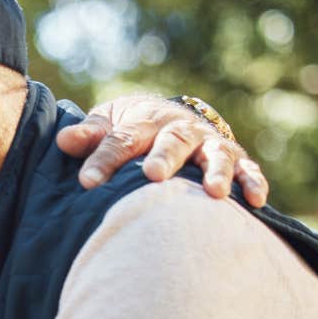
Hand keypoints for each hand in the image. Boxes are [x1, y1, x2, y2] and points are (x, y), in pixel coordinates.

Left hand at [55, 94, 268, 206]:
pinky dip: (253, 182)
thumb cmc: (130, 130)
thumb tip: (63, 141)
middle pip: (172, 142)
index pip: (121, 140)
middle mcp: (179, 130)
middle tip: (154, 176)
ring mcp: (208, 145)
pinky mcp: (233, 158)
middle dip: (164, 158)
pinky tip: (254, 201)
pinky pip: (248, 169)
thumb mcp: (107, 125)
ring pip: (215, 155)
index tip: (87, 182)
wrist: (167, 117)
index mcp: (144, 122)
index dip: (104, 159)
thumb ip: (89, 135)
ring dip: (217, 172)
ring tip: (214, 193)